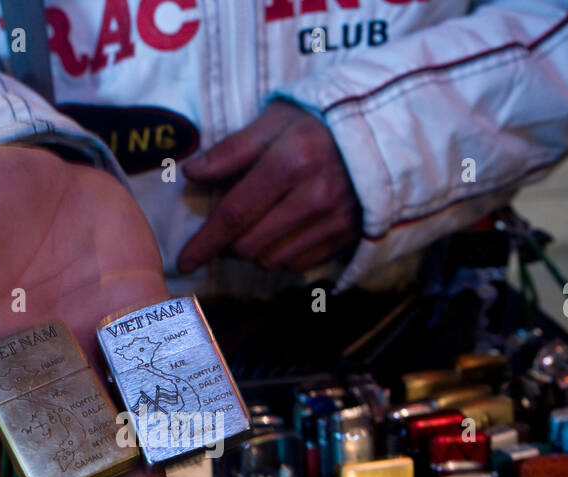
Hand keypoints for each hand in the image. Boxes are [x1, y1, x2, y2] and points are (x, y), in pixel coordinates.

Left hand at [177, 100, 361, 273]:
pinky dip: (281, 256)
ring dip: (255, 251)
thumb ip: (232, 149)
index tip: (185, 261)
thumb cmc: (318, 122)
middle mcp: (315, 196)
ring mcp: (334, 221)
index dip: (205, 242)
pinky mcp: (347, 237)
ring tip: (257, 225)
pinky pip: (298, 265)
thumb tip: (191, 174)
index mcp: (291, 161)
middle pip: (250, 245)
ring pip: (272, 261)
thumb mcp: (274, 120)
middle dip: (228, 244)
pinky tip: (282, 233)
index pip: (235, 214)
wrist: (382, 133)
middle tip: (227, 228)